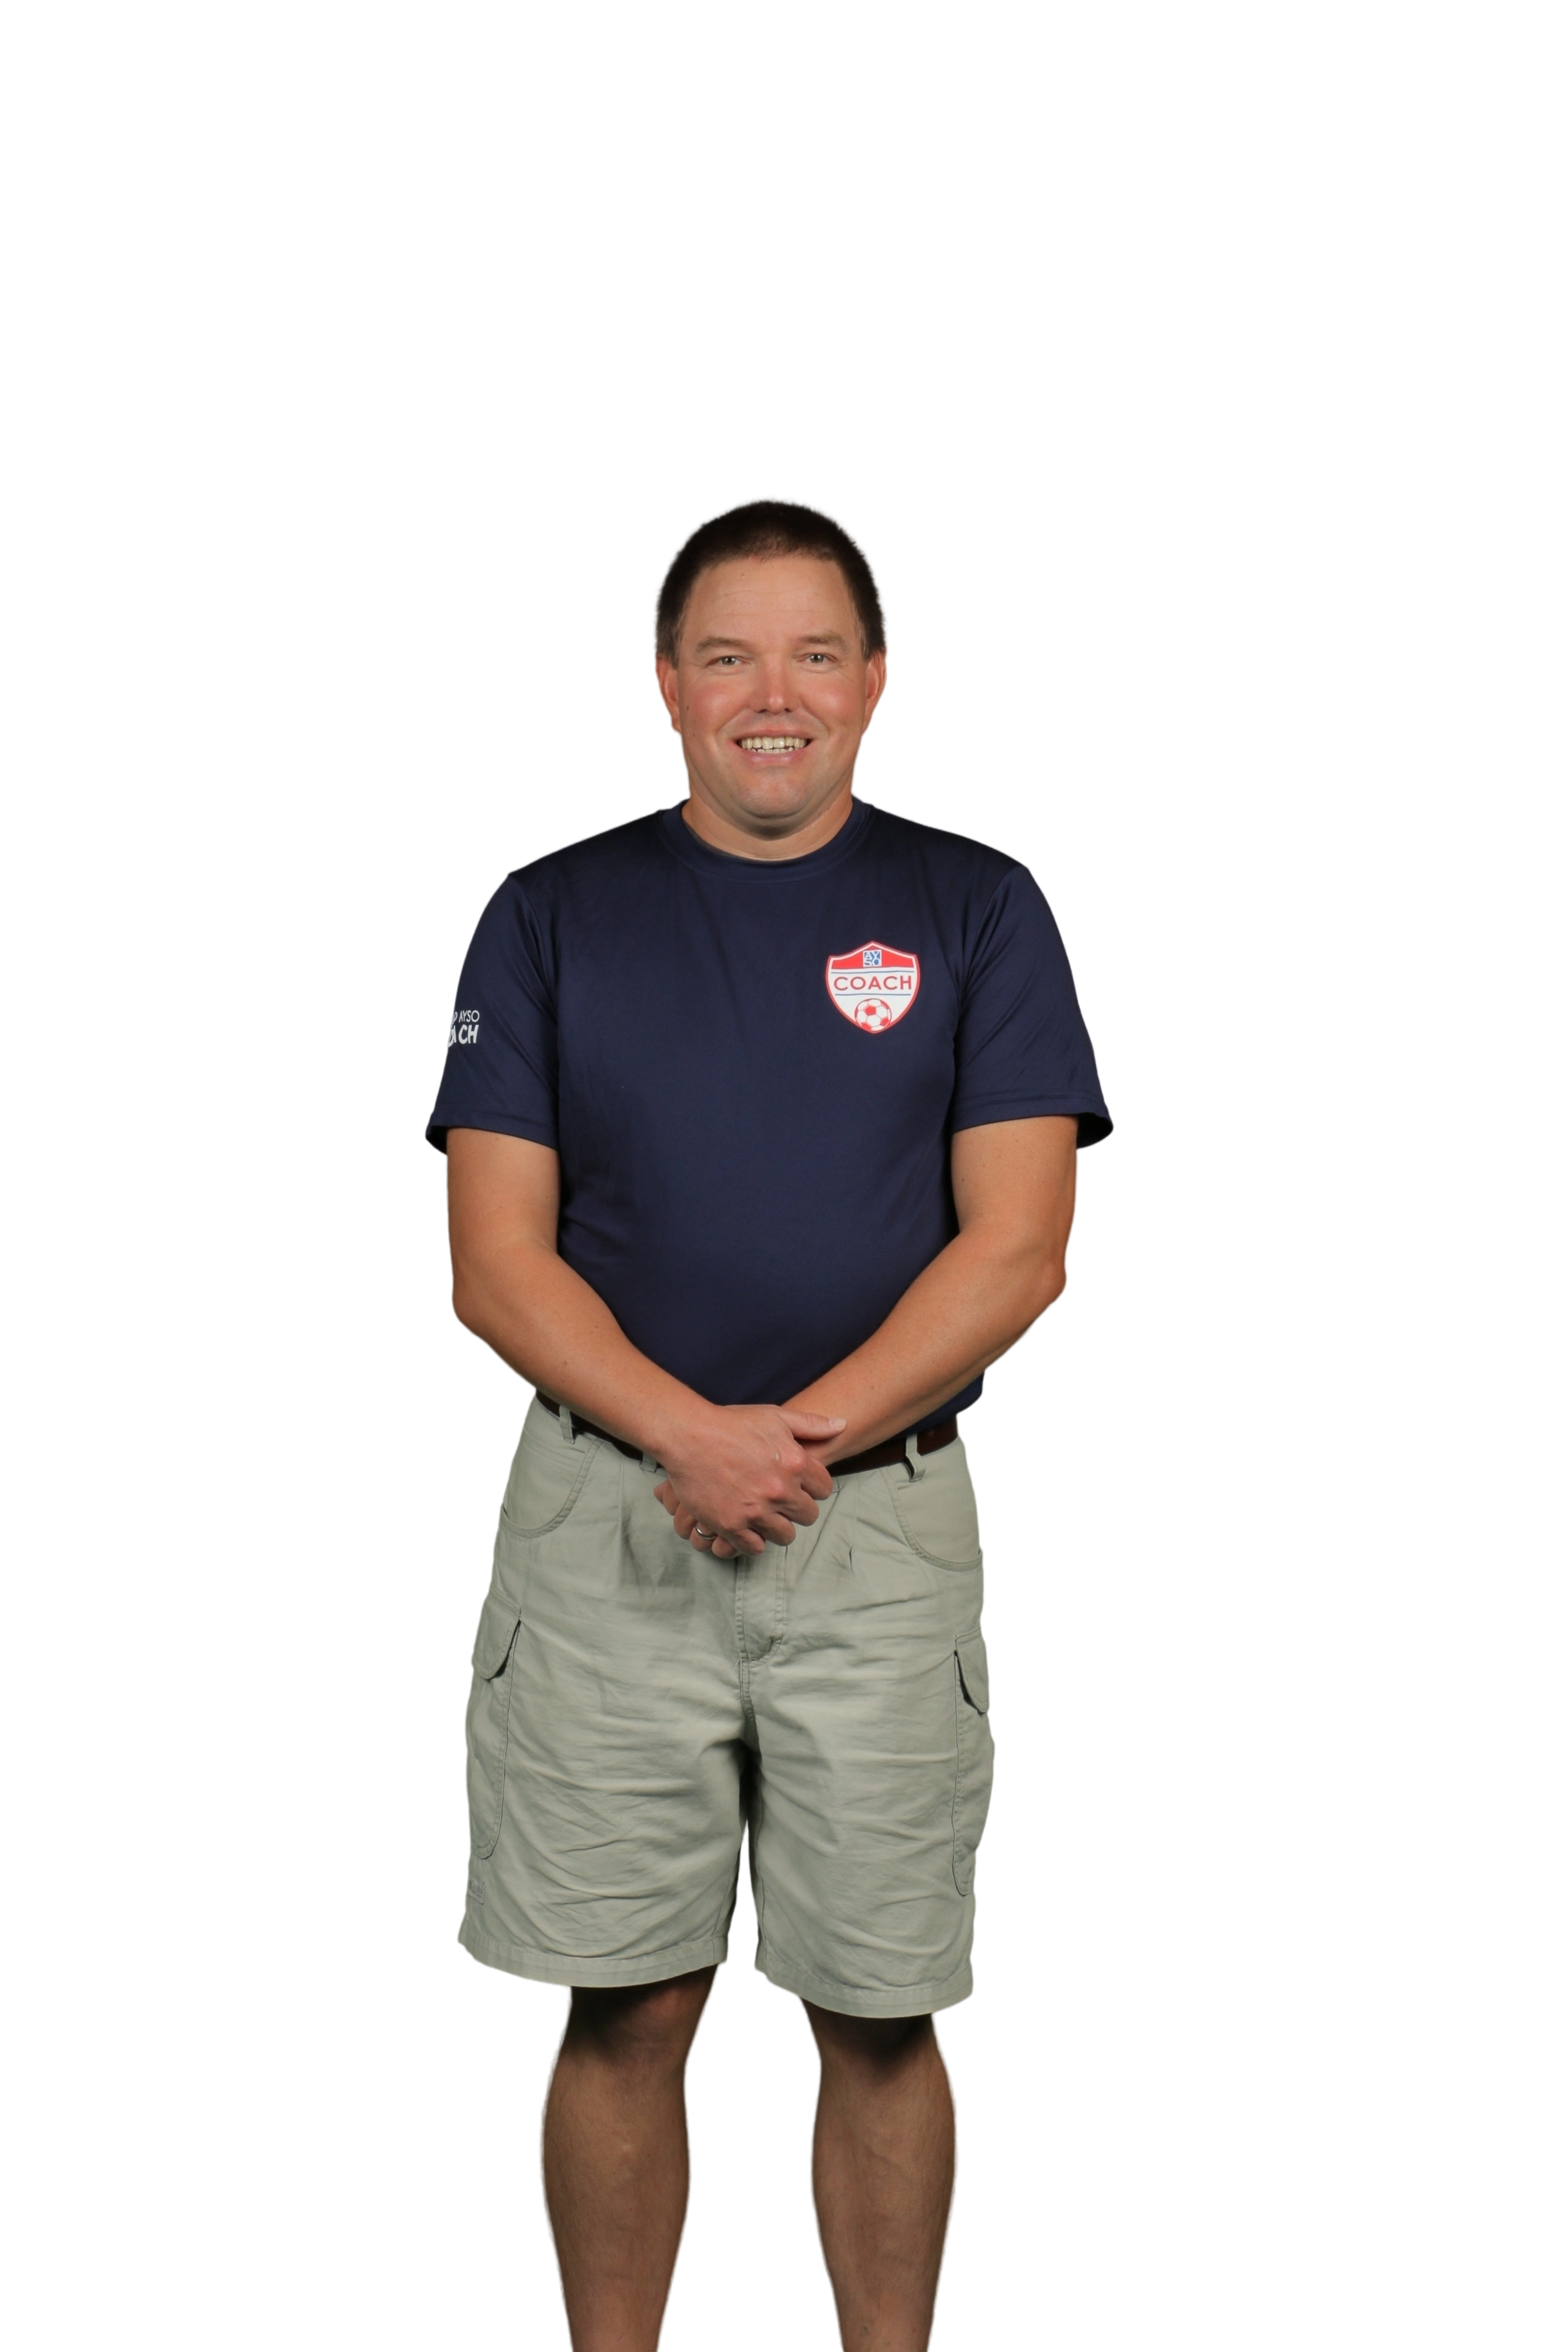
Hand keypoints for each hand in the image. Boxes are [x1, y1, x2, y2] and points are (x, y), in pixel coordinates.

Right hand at [653, 1403, 845, 1557]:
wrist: (688, 1436)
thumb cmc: (731, 1423)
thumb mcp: (775, 1416)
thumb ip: (811, 1424)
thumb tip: (843, 1425)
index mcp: (796, 1463)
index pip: (824, 1490)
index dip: (812, 1487)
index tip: (798, 1485)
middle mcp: (780, 1491)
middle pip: (807, 1516)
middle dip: (797, 1509)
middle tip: (780, 1501)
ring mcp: (756, 1511)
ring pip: (784, 1536)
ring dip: (777, 1527)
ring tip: (764, 1515)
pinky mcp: (732, 1526)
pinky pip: (754, 1548)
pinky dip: (752, 1540)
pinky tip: (746, 1527)